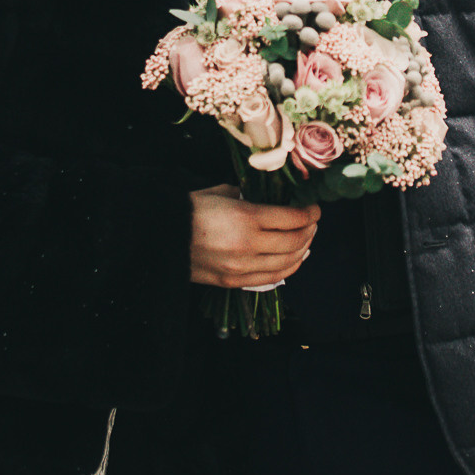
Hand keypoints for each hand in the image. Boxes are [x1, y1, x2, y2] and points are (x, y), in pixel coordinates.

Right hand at [189, 184, 318, 287]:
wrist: (159, 237)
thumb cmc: (189, 209)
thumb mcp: (221, 191)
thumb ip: (249, 196)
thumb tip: (268, 199)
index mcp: (246, 218)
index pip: (292, 218)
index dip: (310, 213)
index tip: (314, 209)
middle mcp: (248, 245)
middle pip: (294, 242)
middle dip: (309, 231)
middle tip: (312, 223)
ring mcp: (241, 267)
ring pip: (287, 263)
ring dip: (302, 250)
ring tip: (305, 240)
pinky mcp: (233, 282)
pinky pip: (271, 279)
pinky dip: (288, 268)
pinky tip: (292, 259)